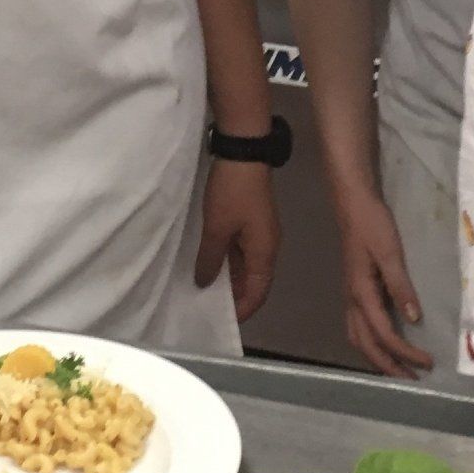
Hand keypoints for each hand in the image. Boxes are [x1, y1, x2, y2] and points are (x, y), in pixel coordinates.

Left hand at [195, 160, 279, 320]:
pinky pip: (242, 250)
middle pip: (255, 281)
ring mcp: (261, 232)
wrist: (244, 151)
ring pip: (248, 265)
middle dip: (236, 296)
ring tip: (206, 288)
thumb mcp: (217, 228)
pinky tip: (210, 263)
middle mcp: (268, 245)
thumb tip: (205, 283)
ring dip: (231, 278)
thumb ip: (211, 260)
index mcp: (266, 252)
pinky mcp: (252, 220)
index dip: (243, 309)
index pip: (258, 292)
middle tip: (209, 307)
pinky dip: (229, 261)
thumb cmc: (232, 193)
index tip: (222, 320)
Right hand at [335, 186, 434, 379]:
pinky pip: (359, 327)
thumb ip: (400, 286)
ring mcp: (350, 296)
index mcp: (361, 294)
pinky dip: (371, 342)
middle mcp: (352, 300)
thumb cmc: (372, 225)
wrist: (353, 204)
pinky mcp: (354, 290)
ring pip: (358, 338)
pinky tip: (385, 342)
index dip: (405, 353)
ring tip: (398, 369)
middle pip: (366, 345)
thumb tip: (413, 319)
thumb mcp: (390, 252)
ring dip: (377, 358)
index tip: (428, 363)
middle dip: (388, 366)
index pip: (384, 335)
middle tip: (412, 380)